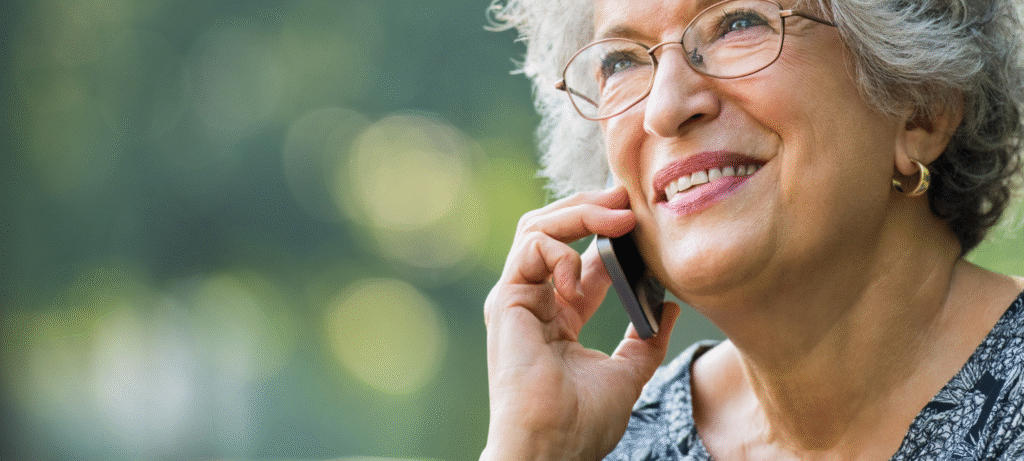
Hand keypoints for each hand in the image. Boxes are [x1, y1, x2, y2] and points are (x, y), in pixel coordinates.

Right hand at [481, 186, 681, 460]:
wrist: (552, 446)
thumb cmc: (581, 422)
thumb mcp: (628, 374)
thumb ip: (646, 340)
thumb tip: (670, 306)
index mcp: (559, 317)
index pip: (584, 257)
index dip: (611, 232)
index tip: (644, 219)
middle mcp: (534, 301)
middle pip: (555, 231)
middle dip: (592, 208)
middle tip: (629, 199)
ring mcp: (517, 298)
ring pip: (539, 227)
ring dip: (580, 213)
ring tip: (618, 217)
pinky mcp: (506, 299)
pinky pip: (531, 247)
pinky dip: (561, 252)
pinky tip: (581, 282)